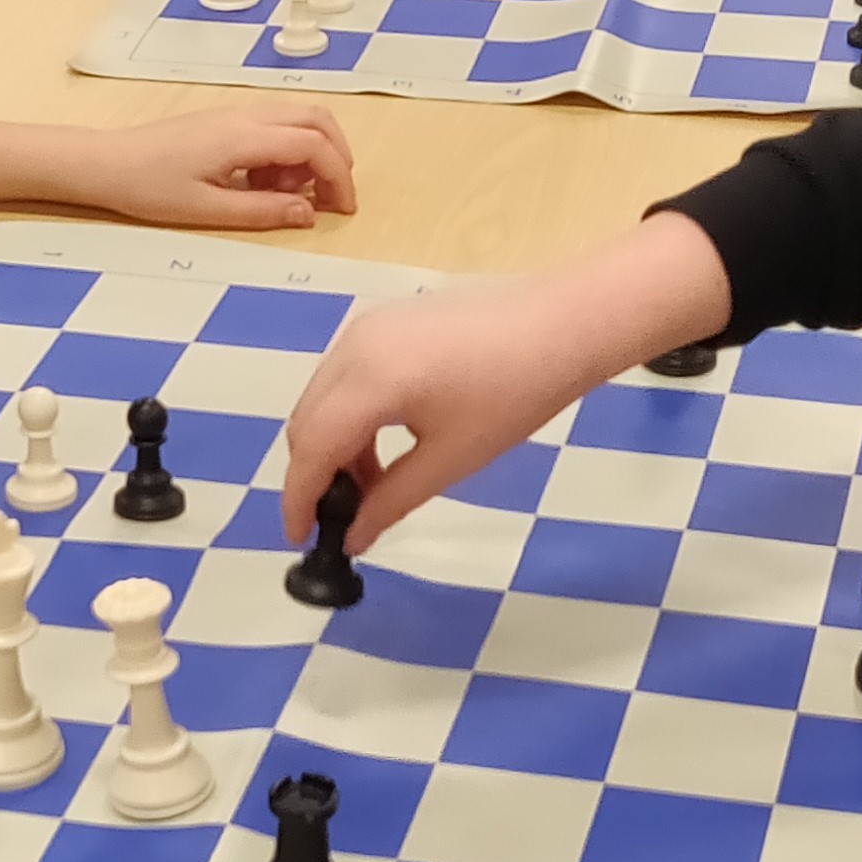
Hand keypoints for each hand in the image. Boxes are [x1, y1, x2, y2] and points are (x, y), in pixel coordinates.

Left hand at [88, 103, 356, 230]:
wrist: (106, 163)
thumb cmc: (149, 188)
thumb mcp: (208, 210)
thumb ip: (263, 211)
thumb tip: (308, 213)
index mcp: (244, 137)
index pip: (314, 145)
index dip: (338, 176)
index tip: (342, 208)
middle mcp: (246, 116)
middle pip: (317, 118)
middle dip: (337, 155)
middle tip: (330, 196)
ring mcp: (236, 113)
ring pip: (299, 117)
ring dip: (311, 152)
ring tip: (287, 194)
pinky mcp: (225, 120)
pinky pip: (275, 124)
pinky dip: (288, 149)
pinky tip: (263, 183)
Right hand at [280, 278, 611, 550]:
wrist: (562, 324)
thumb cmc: (514, 395)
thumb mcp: (451, 460)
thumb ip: (390, 501)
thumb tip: (353, 537)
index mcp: (368, 379)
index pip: (310, 446)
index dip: (299, 498)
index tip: (303, 539)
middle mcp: (353, 346)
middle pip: (307, 421)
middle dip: (314, 474)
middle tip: (339, 519)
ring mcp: (367, 328)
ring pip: (322, 399)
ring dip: (333, 446)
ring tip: (369, 487)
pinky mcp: (384, 322)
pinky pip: (345, 377)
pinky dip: (349, 416)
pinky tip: (382, 445)